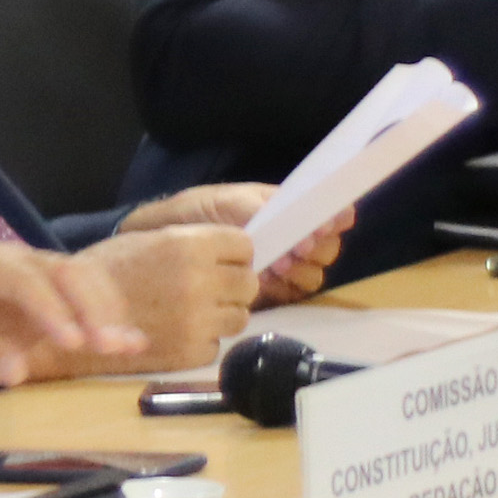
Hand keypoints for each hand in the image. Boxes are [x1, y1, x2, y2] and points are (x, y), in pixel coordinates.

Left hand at [0, 237, 141, 386]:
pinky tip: (132, 341)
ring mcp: (37, 267)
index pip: (21, 277)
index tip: (74, 344)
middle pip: (62, 269)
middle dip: (90, 306)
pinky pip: (91, 290)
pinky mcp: (56, 287)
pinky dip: (112, 315)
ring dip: (108, 312)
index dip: (50, 308)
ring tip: (126, 347)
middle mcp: (11, 255)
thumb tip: (18, 369)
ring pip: (84, 275)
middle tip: (109, 346)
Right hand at [71, 225, 258, 370]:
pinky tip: (173, 330)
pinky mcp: (190, 352)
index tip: (218, 258)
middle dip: (231, 284)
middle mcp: (198, 282)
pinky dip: (201, 339)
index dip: (232, 252)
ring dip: (221, 313)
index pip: (243, 246)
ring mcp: (197, 321)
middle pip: (248, 283)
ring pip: (239, 316)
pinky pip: (217, 343)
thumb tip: (236, 253)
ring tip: (187, 309)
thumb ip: (194, 243)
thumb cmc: (106, 272)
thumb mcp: (149, 239)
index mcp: (187, 245)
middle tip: (204, 287)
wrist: (69, 316)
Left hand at [123, 183, 342, 303]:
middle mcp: (290, 237)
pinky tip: (270, 279)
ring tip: (278, 264)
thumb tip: (298, 233)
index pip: (327, 212)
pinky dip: (288, 288)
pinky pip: (295, 295)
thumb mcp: (226, 202)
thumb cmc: (195, 214)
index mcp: (285, 208)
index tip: (328, 223)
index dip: (336, 218)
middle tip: (297, 247)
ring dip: (303, 269)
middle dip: (318, 247)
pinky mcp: (271, 292)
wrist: (162, 243)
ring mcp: (283, 266)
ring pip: (315, 274)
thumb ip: (261, 211)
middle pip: (327, 248)